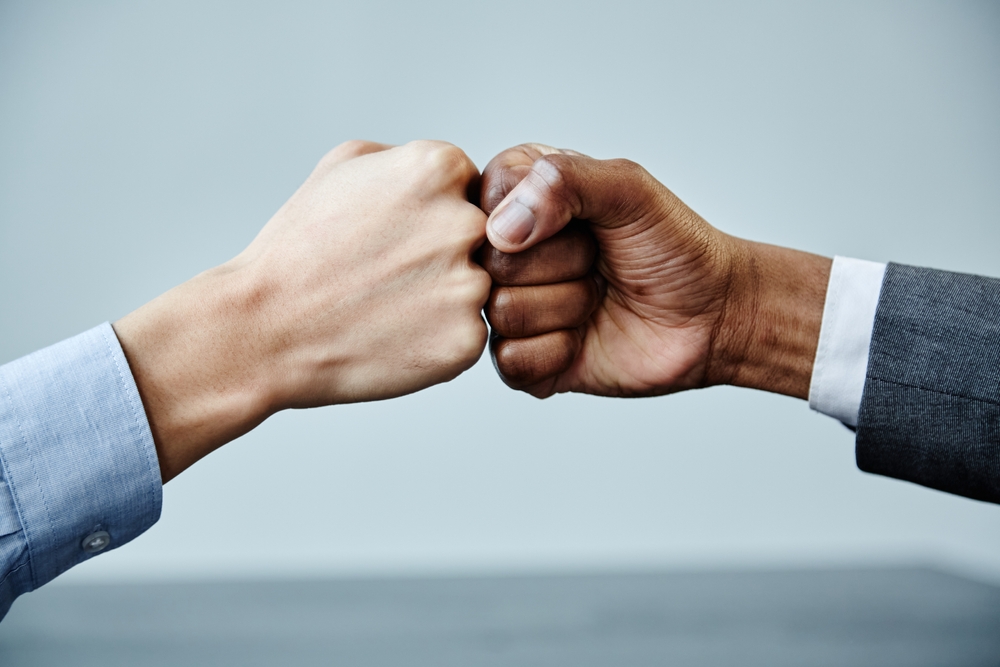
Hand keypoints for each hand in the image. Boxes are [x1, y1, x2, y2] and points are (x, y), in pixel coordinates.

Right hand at [115, 140, 490, 480]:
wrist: (265, 328)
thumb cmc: (299, 248)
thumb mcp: (342, 167)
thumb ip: (407, 158)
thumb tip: (450, 172)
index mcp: (439, 167)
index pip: (472, 188)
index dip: (433, 215)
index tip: (396, 235)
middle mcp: (465, 222)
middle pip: (485, 237)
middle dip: (445, 255)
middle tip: (391, 275)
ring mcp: (470, 285)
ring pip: (478, 287)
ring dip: (444, 298)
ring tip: (388, 306)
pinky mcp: (467, 341)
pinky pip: (469, 334)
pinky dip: (438, 338)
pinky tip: (394, 335)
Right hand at [480, 143, 830, 399]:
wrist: (712, 315)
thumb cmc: (674, 246)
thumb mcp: (629, 188)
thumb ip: (563, 181)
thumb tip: (501, 229)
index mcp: (519, 197)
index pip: (486, 200)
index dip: (540, 215)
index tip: (583, 219)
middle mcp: (505, 253)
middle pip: (492, 263)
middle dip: (562, 265)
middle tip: (598, 263)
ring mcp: (510, 308)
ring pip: (501, 313)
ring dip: (566, 308)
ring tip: (596, 297)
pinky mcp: (522, 361)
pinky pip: (510, 361)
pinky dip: (558, 351)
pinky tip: (585, 338)